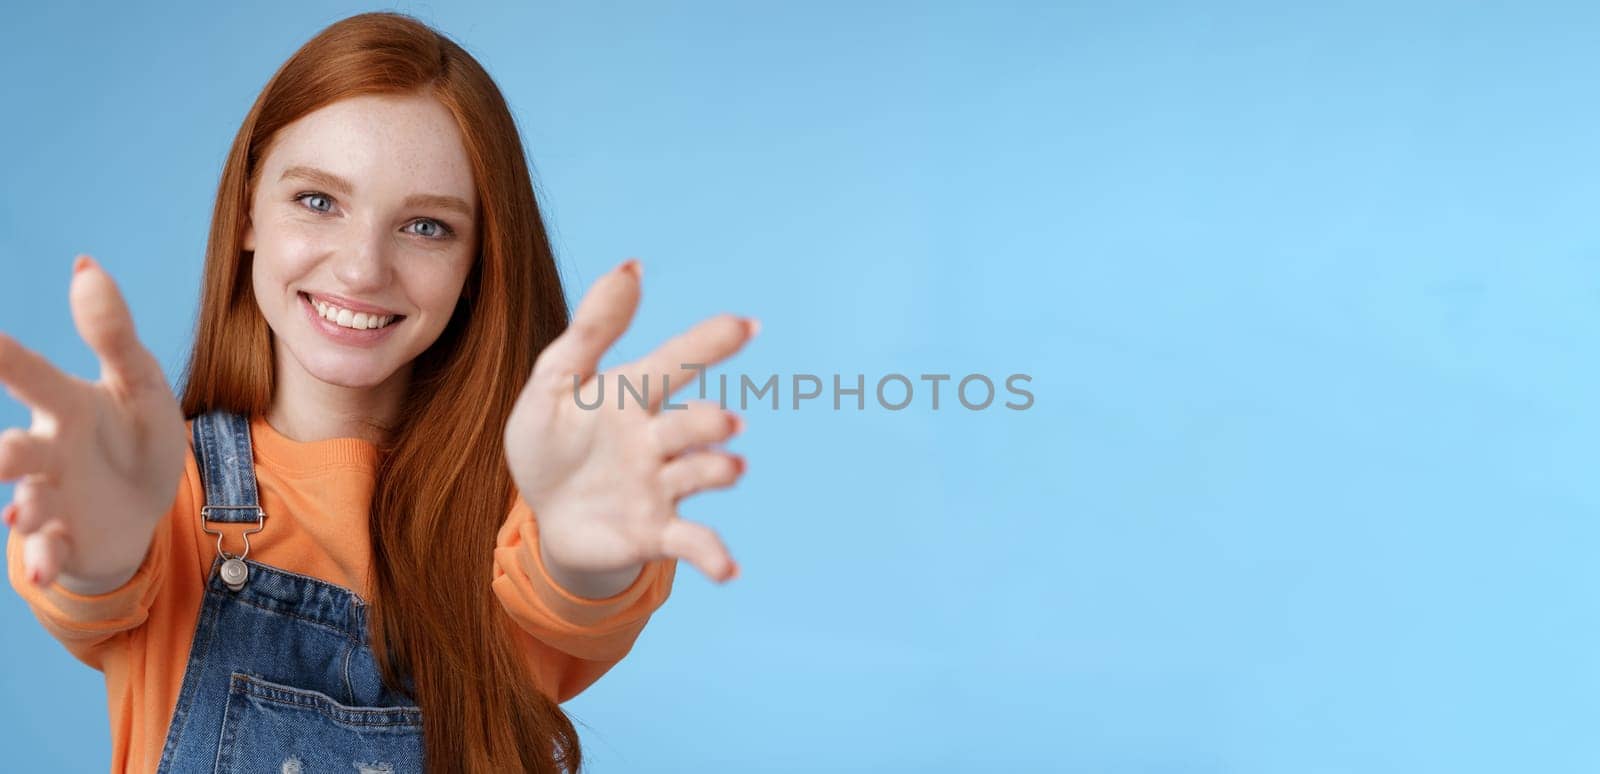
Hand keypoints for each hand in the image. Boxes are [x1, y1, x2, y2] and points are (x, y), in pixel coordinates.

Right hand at [0, 255, 186, 592]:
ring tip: (22, 514)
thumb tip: (85, 263)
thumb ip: (113, 333)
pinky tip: (47, 562)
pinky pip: (49, 549)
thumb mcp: (139, 383)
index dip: (1, 356)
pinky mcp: (67, 539)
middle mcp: (46, 451)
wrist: (151, 502)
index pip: (27, 373)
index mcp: (65, 404)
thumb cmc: (136, 432)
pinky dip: (44, 557)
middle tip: (3, 455)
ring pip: (26, 502)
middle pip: (15, 449)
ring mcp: (52, 498)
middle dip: (4, 452)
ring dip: (24, 508)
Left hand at [503, 259, 756, 590]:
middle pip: (691, 425)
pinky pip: (691, 542)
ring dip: (716, 472)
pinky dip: (714, 555)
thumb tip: (631, 265)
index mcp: (632, 397)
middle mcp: (656, 440)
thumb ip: (592, 328)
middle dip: (710, 423)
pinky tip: (729, 570)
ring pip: (698, 475)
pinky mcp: (653, 532)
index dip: (710, 343)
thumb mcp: (556, 380)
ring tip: (730, 469)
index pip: (676, 362)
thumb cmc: (554, 438)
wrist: (544, 512)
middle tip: (726, 422)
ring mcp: (659, 487)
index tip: (747, 325)